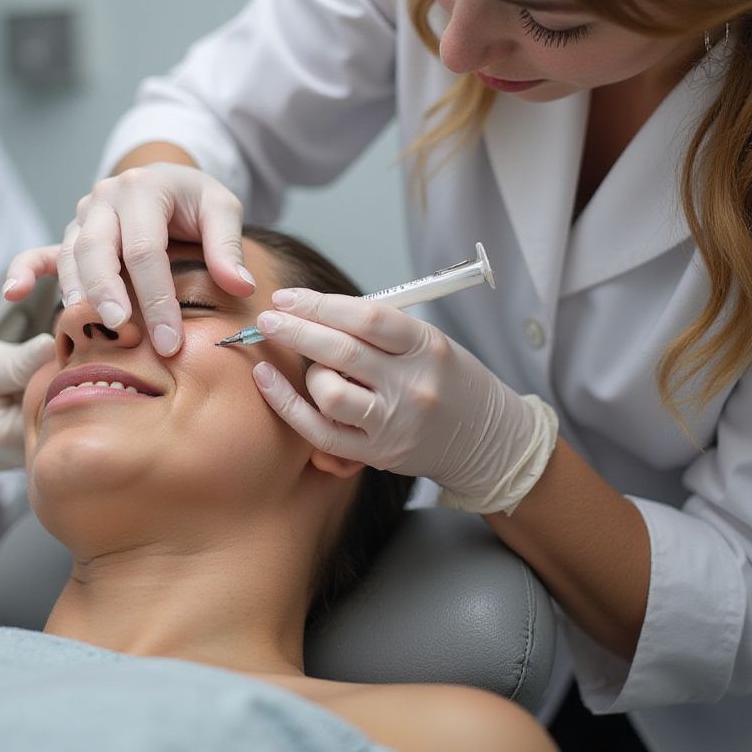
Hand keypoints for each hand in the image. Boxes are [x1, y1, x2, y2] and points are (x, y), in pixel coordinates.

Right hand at [2, 164, 255, 355]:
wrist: (167, 182)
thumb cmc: (195, 201)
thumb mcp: (221, 209)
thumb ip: (228, 247)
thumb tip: (241, 288)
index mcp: (143, 188)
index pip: (145, 249)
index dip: (157, 298)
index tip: (170, 341)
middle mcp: (105, 199)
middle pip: (97, 251)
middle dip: (109, 296)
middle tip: (123, 332)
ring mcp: (82, 218)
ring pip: (70, 258)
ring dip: (77, 295)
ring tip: (87, 328)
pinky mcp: (69, 237)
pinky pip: (40, 253)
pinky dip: (24, 271)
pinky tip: (13, 293)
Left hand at [250, 288, 557, 514]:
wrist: (486, 440)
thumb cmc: (447, 381)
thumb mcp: (429, 342)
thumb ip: (378, 328)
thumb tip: (313, 309)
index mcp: (427, 347)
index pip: (366, 318)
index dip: (320, 304)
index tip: (288, 297)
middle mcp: (411, 385)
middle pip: (342, 351)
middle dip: (296, 330)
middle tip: (268, 317)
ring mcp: (394, 423)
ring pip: (329, 393)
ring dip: (305, 371)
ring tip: (306, 363)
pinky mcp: (377, 454)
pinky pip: (319, 431)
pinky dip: (286, 405)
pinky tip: (266, 381)